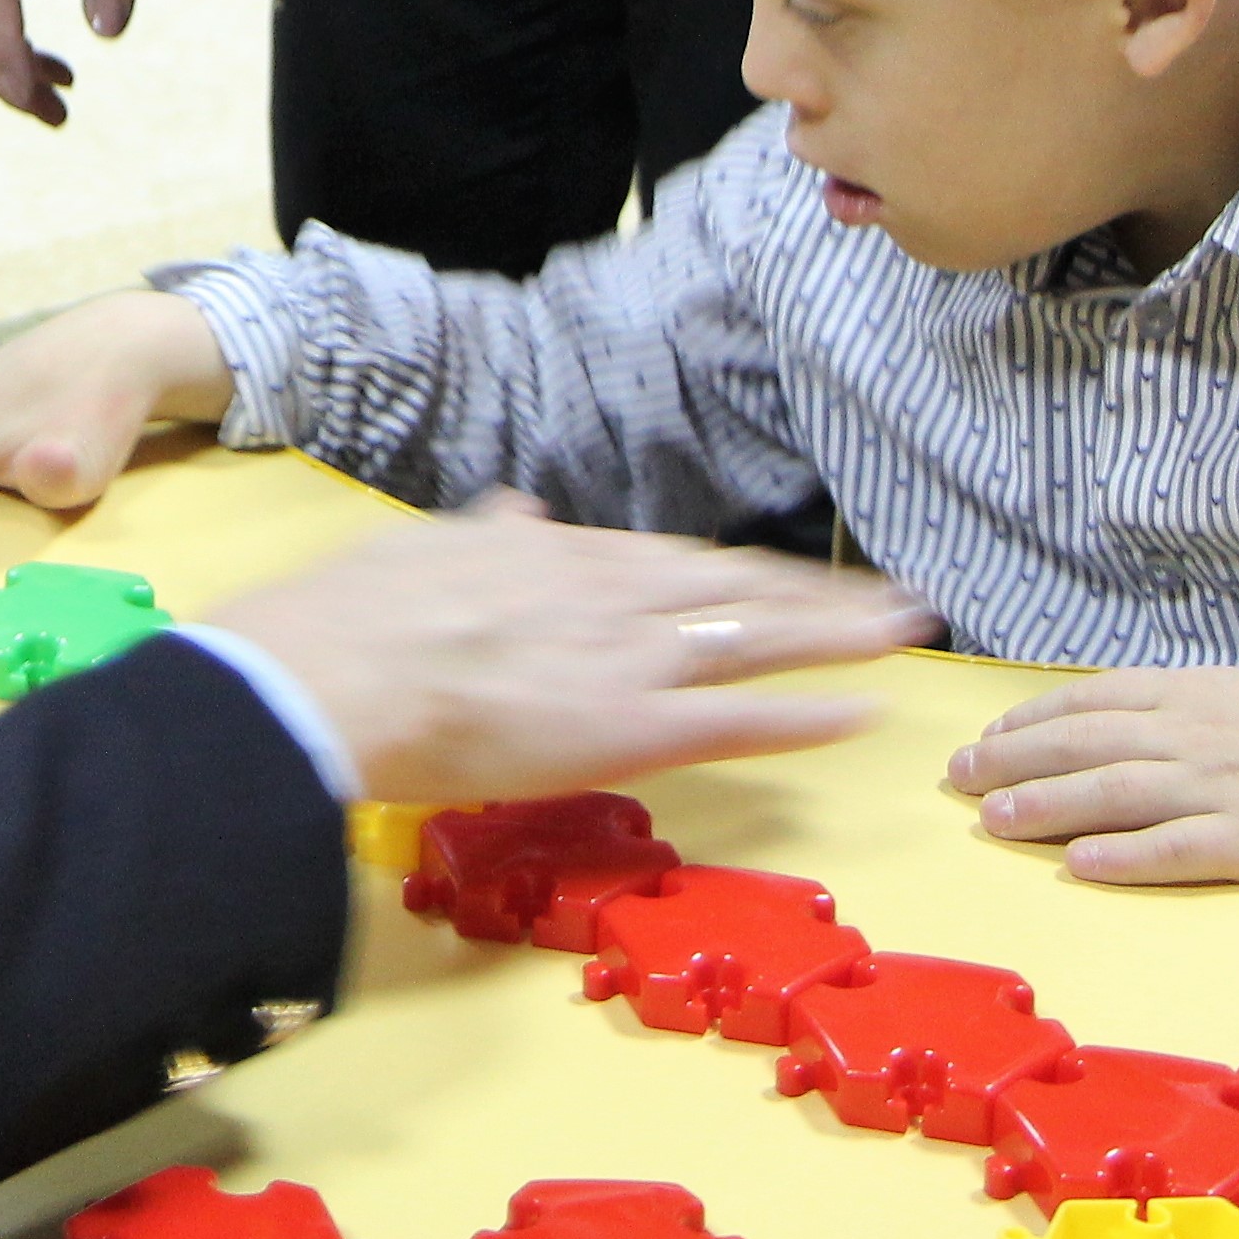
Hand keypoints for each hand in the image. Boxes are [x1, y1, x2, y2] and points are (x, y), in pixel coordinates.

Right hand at [214, 495, 933, 801]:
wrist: (335, 672)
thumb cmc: (358, 619)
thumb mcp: (426, 552)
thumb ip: (486, 536)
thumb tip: (515, 510)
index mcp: (562, 559)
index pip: (677, 563)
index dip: (743, 572)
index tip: (788, 576)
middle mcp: (615, 597)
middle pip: (741, 590)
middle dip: (822, 594)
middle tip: (892, 597)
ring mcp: (631, 660)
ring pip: (760, 639)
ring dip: (840, 634)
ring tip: (904, 633)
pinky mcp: (633, 728)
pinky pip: (742, 720)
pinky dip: (807, 716)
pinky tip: (861, 712)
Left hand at [948, 667, 1238, 885]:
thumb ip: (1187, 710)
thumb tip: (1122, 726)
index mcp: (1194, 696)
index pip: (1088, 703)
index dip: (1027, 722)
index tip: (983, 738)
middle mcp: (1195, 737)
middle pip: (1082, 746)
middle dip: (1012, 761)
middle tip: (958, 778)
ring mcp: (1224, 789)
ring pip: (1113, 795)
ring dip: (1044, 807)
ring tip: (991, 819)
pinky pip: (1176, 849)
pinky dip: (1123, 856)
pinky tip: (1079, 864)